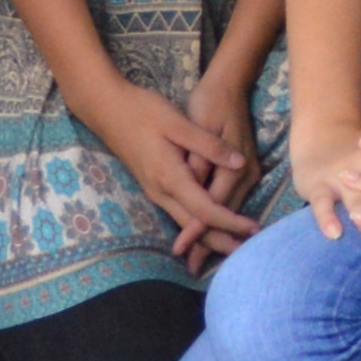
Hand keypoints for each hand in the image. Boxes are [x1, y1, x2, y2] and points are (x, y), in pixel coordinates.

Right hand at [86, 74, 255, 261]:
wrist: (108, 110)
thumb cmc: (143, 112)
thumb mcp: (179, 123)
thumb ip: (209, 146)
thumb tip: (239, 162)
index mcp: (170, 177)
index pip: (204, 210)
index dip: (229, 222)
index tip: (252, 228)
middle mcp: (161, 191)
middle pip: (193, 226)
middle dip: (219, 240)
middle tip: (246, 251)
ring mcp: (155, 191)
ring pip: (184, 222)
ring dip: (207, 236)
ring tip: (232, 243)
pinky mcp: (154, 186)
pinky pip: (178, 212)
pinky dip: (196, 224)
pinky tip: (208, 225)